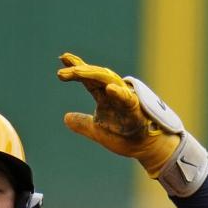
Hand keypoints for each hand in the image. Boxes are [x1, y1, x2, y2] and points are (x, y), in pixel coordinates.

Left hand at [56, 52, 179, 173]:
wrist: (146, 149)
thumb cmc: (125, 137)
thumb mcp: (97, 131)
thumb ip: (83, 123)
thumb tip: (66, 118)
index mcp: (104, 97)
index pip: (88, 80)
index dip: (76, 69)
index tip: (62, 59)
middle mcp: (114, 93)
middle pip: (95, 76)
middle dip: (79, 70)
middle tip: (62, 70)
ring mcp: (126, 99)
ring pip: (109, 81)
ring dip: (93, 75)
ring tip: (76, 71)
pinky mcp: (137, 109)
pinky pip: (128, 100)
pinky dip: (119, 93)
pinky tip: (109, 89)